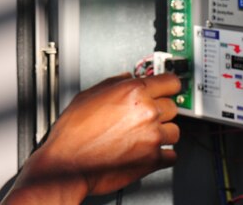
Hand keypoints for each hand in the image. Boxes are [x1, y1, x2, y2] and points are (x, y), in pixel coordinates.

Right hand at [2, 72, 180, 203]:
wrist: (68, 163)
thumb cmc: (73, 132)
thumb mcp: (88, 95)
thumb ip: (113, 83)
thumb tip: (126, 79)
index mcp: (133, 91)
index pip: (171, 82)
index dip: (168, 85)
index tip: (167, 89)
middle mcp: (146, 112)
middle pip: (173, 106)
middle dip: (161, 110)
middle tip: (145, 116)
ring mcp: (152, 137)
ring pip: (174, 131)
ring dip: (163, 133)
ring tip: (145, 135)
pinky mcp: (153, 160)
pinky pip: (172, 155)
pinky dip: (163, 155)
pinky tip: (149, 151)